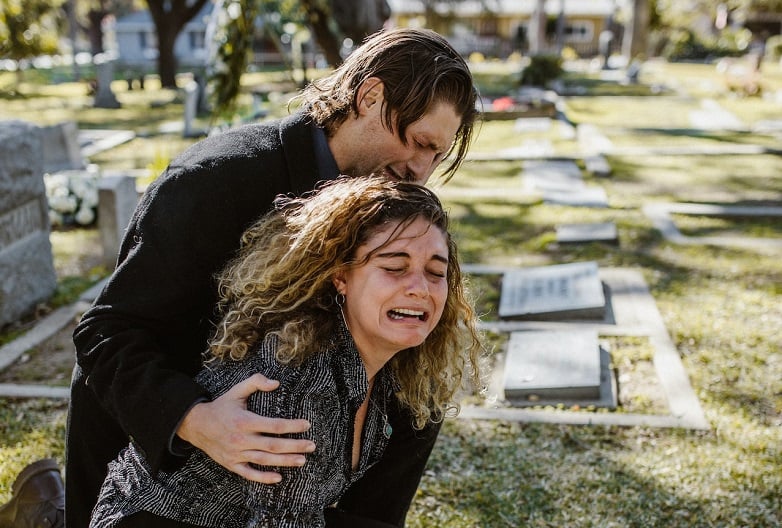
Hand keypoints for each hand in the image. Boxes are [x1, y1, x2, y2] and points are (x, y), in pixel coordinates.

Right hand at [176, 373, 315, 483]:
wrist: (196, 425)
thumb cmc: (222, 407)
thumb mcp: (237, 390)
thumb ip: (256, 382)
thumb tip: (276, 383)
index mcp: (244, 421)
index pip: (274, 425)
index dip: (292, 426)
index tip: (307, 425)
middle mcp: (241, 439)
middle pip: (273, 445)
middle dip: (295, 446)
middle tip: (312, 446)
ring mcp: (236, 454)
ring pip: (264, 460)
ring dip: (285, 461)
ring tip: (302, 460)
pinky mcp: (231, 464)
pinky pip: (249, 474)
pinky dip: (264, 478)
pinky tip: (279, 477)